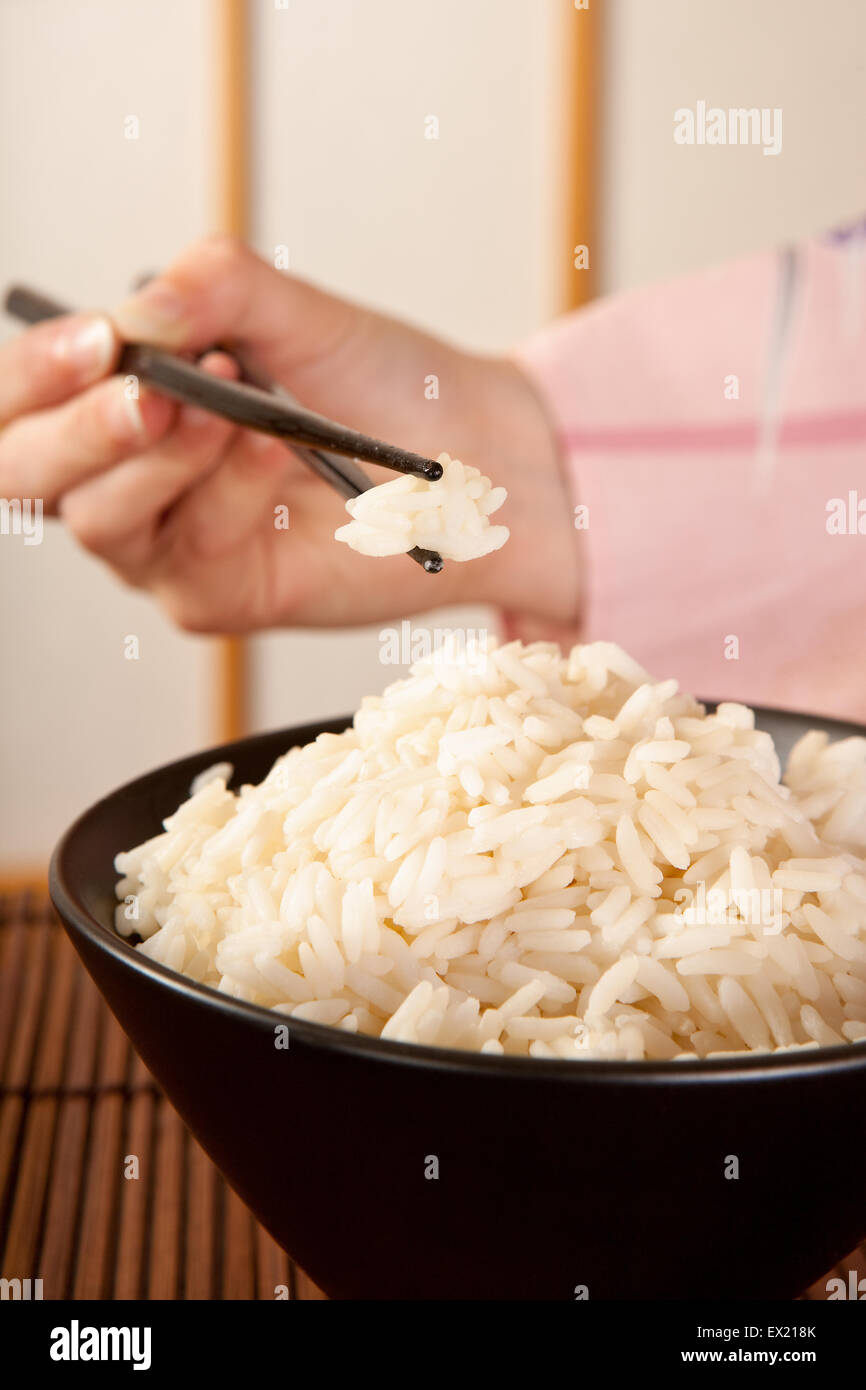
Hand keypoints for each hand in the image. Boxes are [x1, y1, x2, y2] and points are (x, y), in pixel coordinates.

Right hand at [0, 236, 579, 632]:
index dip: (37, 371)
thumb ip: (215, 288)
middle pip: (26, 470)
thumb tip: (136, 313)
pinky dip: (224, 492)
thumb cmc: (380, 386)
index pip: (26, 395)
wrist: (471, 458)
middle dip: (76, 428)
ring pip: (98, 517)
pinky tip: (272, 452)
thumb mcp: (298, 313)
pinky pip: (185, 549)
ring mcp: (166, 542)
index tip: (96, 338)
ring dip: (159, 458)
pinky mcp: (215, 593)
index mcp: (123, 399)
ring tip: (233, 408)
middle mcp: (127, 474)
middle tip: (143, 392)